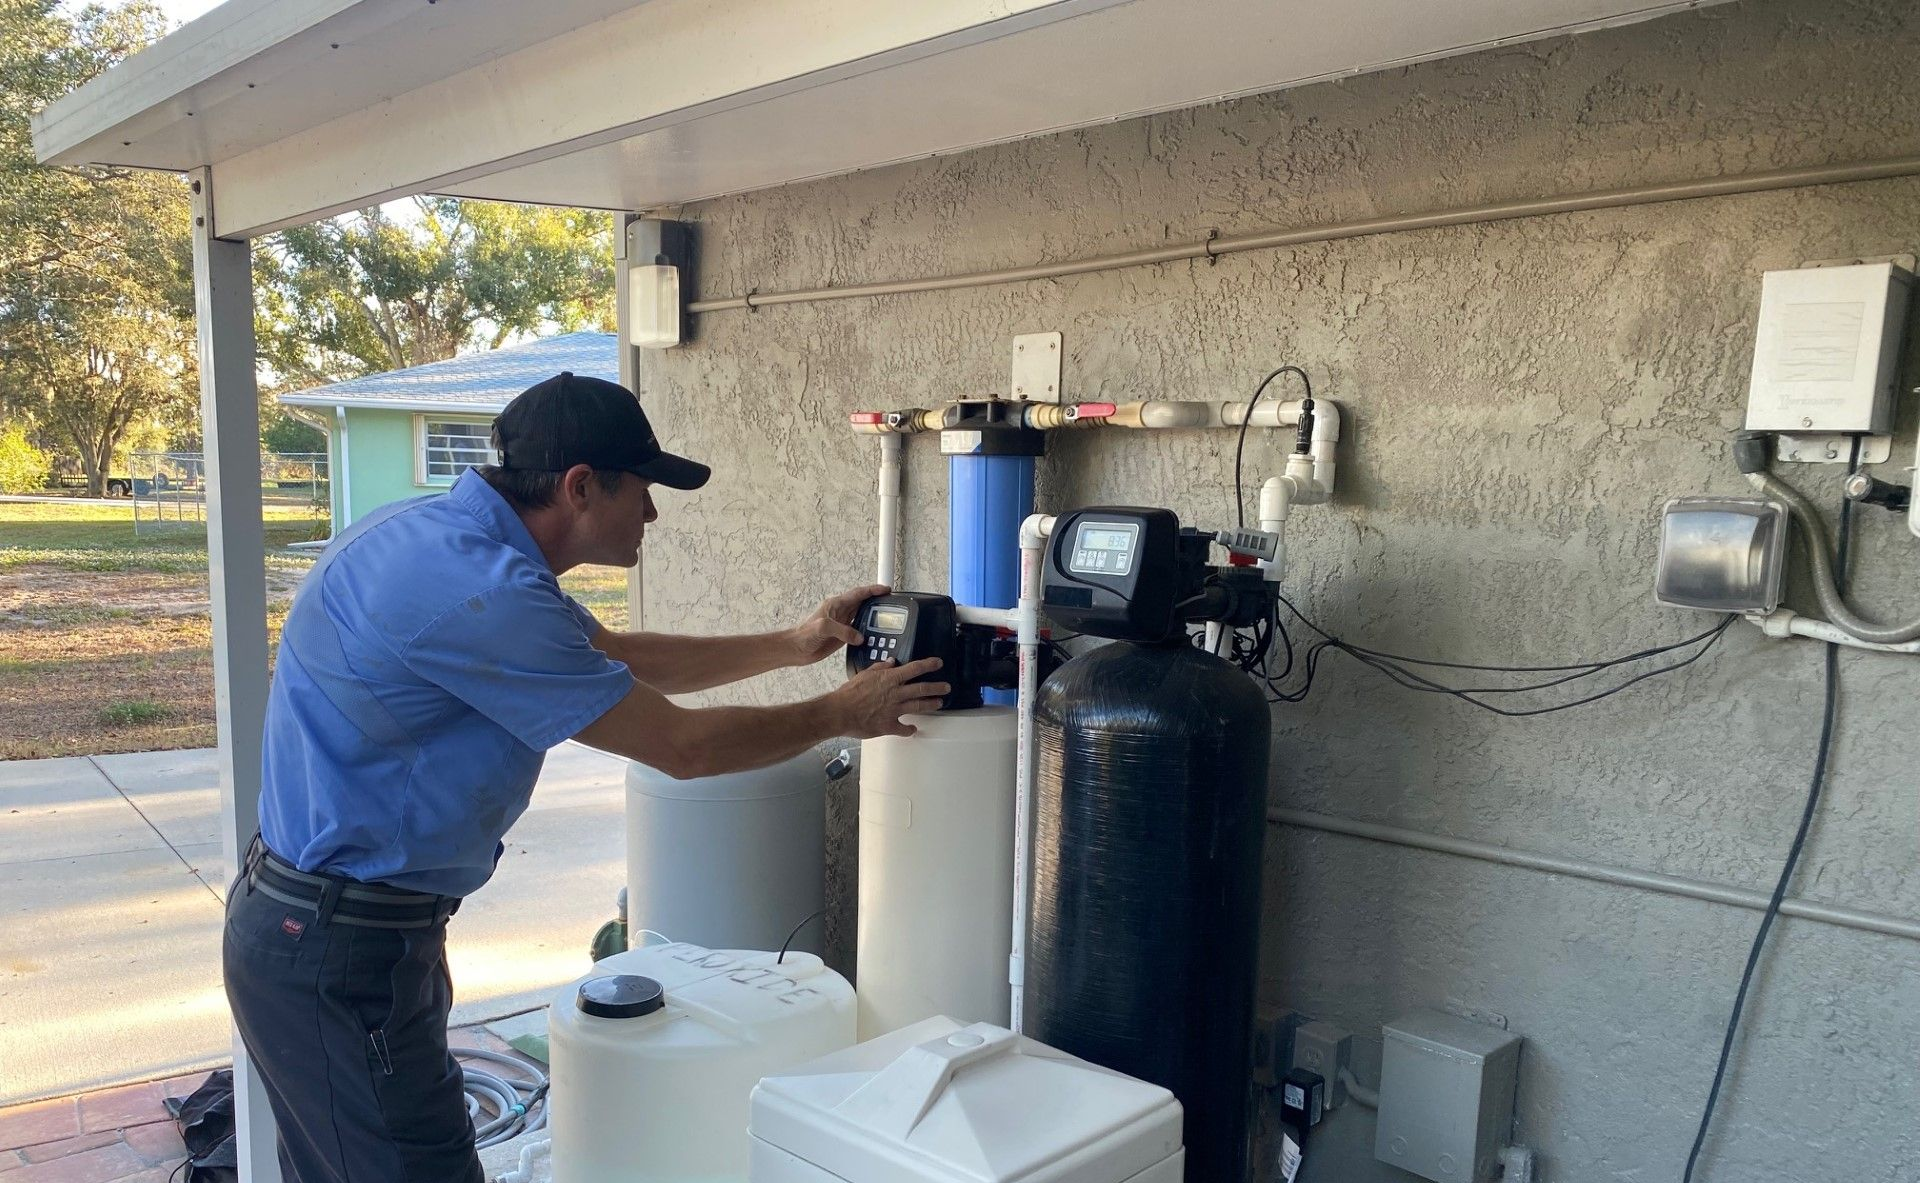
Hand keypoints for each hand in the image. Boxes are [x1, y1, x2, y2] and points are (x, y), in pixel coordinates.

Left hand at [787, 583, 889, 664]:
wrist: (795, 650)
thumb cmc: (803, 635)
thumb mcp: (823, 628)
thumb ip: (842, 630)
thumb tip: (859, 637)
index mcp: (835, 605)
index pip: (858, 594)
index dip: (873, 590)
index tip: (886, 590)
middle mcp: (840, 612)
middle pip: (862, 603)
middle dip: (877, 600)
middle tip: (891, 602)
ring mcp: (841, 624)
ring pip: (862, 616)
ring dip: (873, 616)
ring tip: (887, 618)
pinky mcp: (842, 636)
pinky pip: (858, 631)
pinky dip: (867, 631)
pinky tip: (874, 635)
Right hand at [832, 657, 948, 737]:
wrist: (839, 712)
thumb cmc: (849, 693)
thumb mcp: (864, 674)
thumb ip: (879, 668)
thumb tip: (891, 663)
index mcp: (889, 679)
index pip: (914, 669)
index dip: (928, 665)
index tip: (938, 663)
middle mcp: (895, 694)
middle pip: (921, 689)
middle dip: (937, 687)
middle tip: (947, 687)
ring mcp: (894, 710)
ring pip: (918, 706)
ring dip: (930, 704)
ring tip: (939, 703)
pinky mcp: (889, 725)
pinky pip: (903, 729)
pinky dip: (909, 729)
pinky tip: (913, 729)